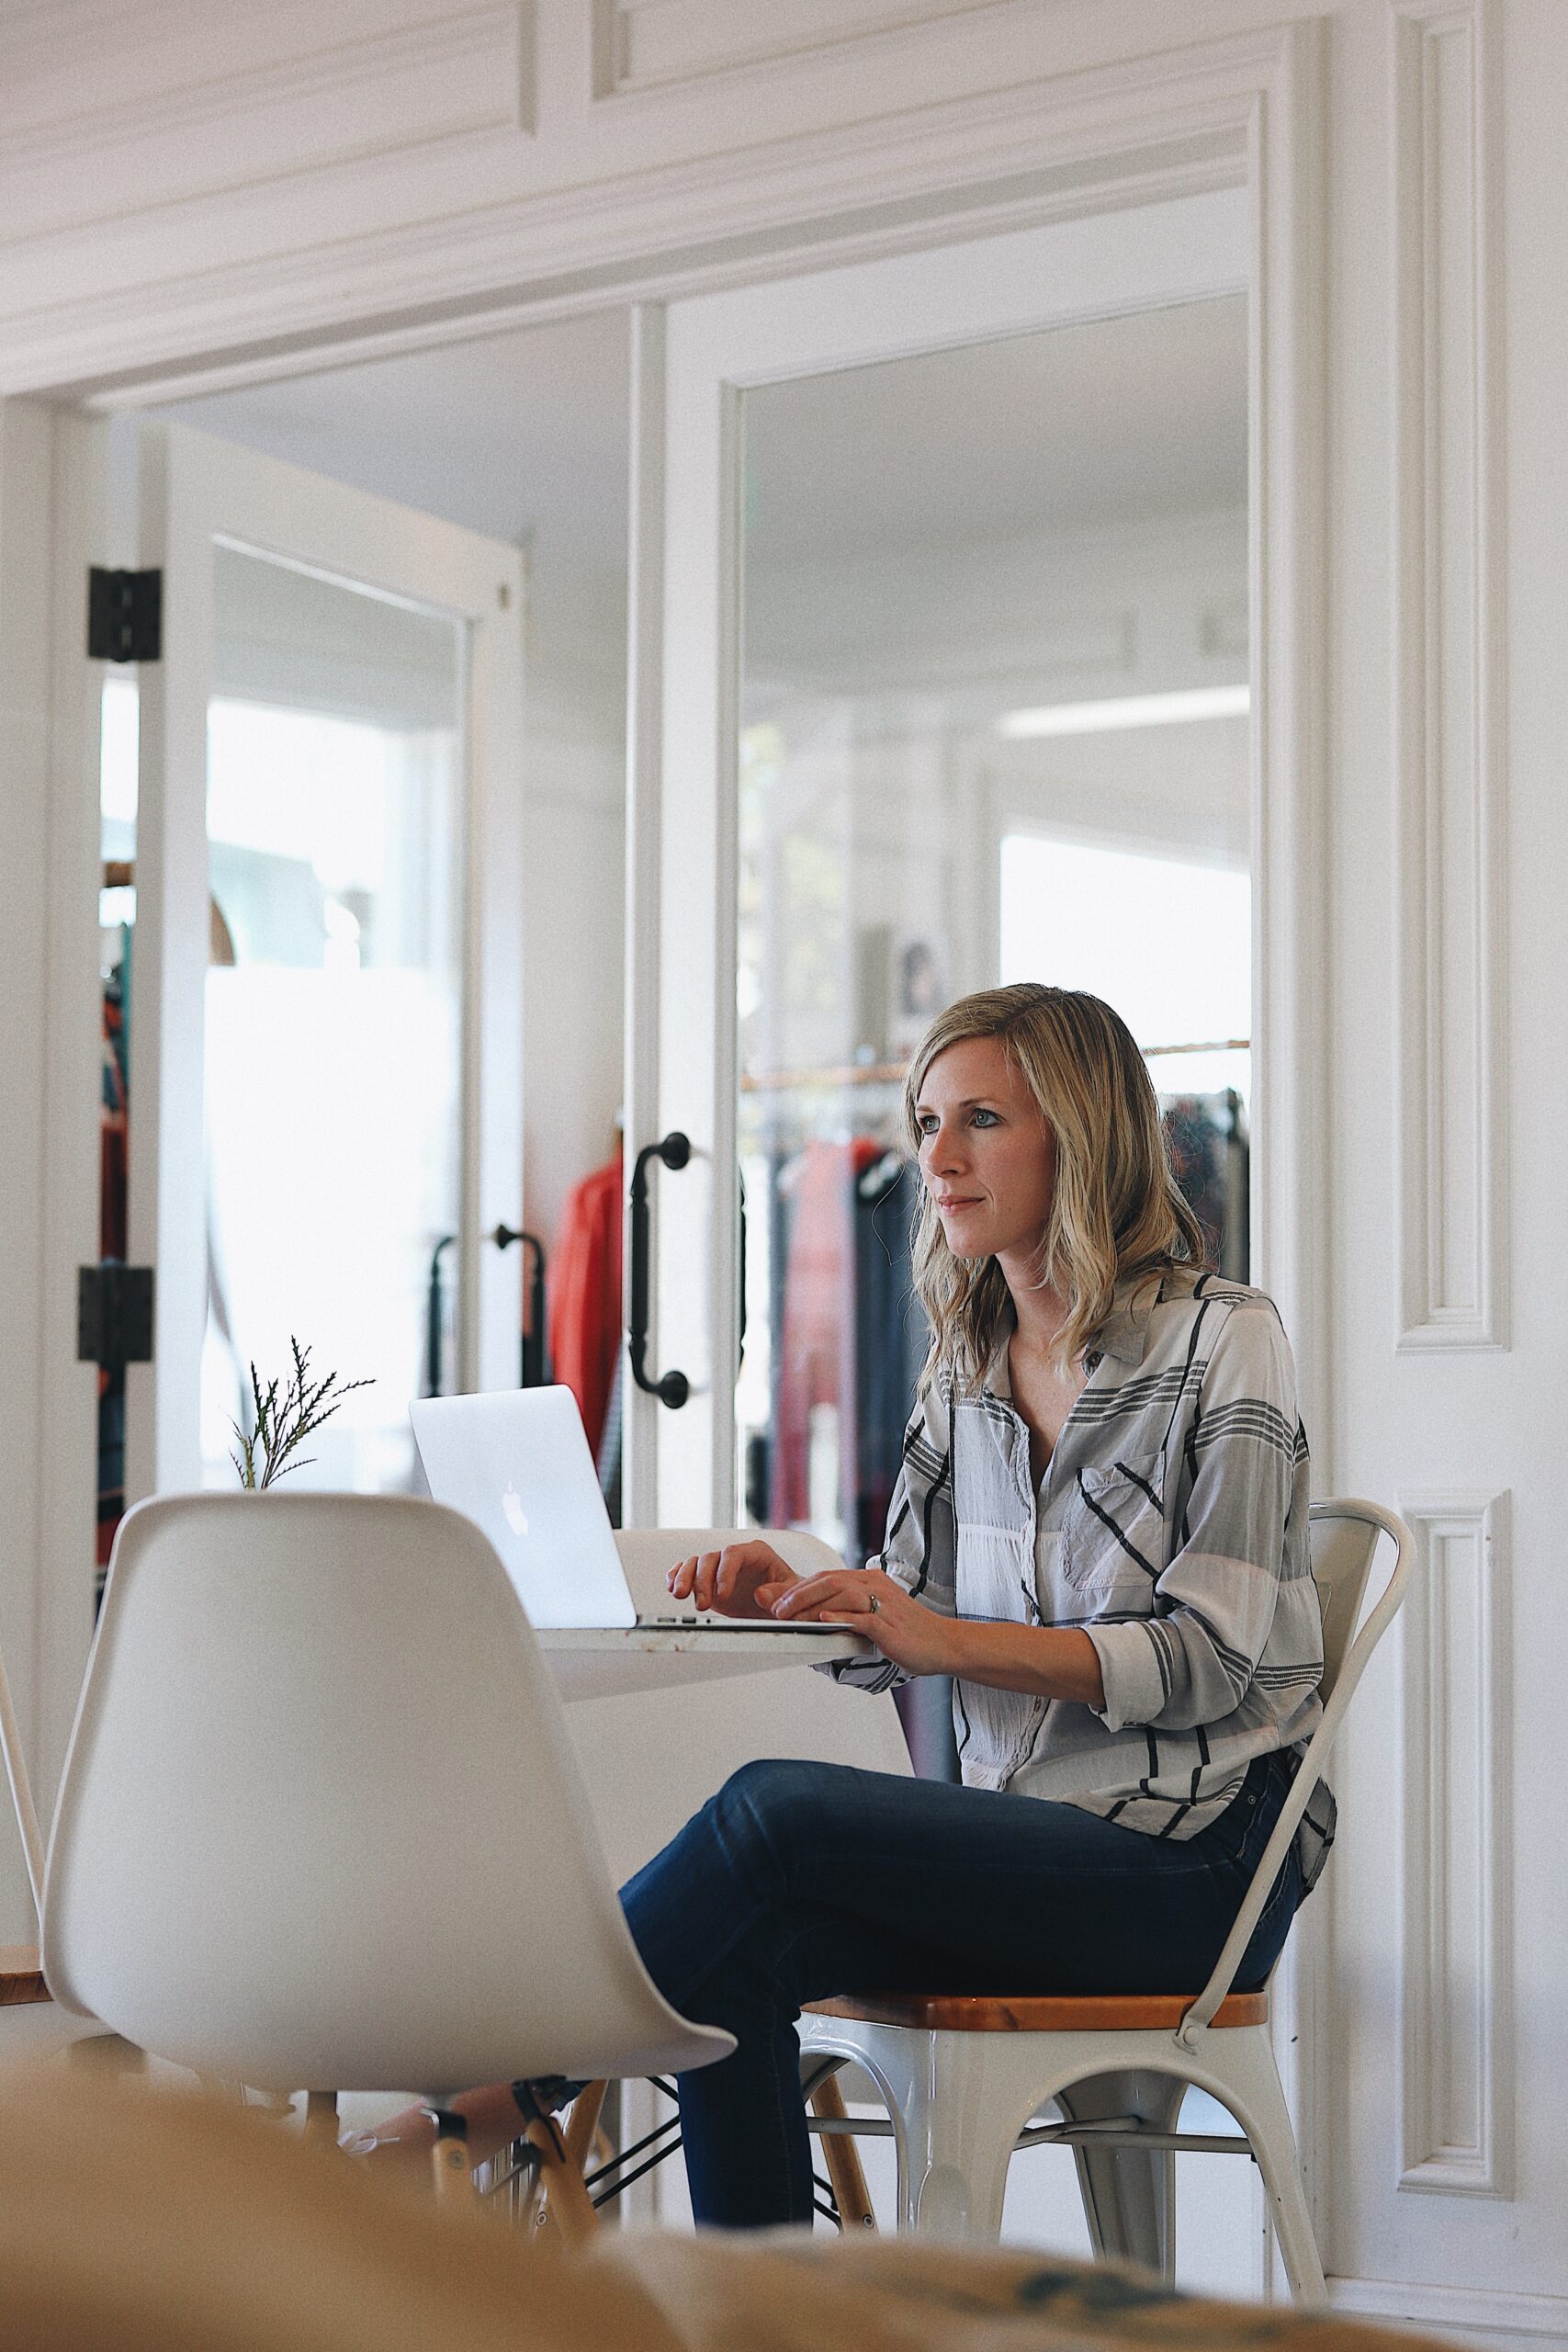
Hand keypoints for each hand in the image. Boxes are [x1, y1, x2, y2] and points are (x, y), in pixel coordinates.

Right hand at [666, 1539, 801, 1619]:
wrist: (780, 1604)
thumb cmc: (789, 1594)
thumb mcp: (792, 1592)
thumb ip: (780, 1593)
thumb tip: (761, 1594)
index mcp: (756, 1553)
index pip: (734, 1554)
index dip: (725, 1572)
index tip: (723, 1593)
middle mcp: (734, 1558)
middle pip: (711, 1558)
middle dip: (702, 1581)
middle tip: (702, 1604)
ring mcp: (719, 1568)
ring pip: (696, 1563)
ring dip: (685, 1578)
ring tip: (680, 1594)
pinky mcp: (708, 1580)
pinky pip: (688, 1570)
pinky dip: (677, 1576)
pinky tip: (672, 1586)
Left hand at [768, 1567, 955, 1676]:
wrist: (943, 1643)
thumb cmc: (909, 1632)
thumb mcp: (875, 1614)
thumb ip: (849, 1611)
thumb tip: (817, 1618)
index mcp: (870, 1580)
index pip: (827, 1577)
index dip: (799, 1587)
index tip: (777, 1600)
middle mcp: (875, 1585)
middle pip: (829, 1580)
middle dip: (797, 1594)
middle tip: (775, 1608)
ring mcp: (884, 1604)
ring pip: (840, 1594)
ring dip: (810, 1605)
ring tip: (789, 1616)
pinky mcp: (890, 1625)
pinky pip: (861, 1617)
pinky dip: (840, 1618)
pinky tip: (823, 1622)